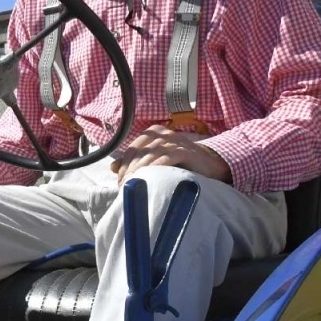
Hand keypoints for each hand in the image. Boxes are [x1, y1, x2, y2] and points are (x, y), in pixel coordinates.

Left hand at [110, 125, 230, 182]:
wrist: (208, 164)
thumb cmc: (178, 163)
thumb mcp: (155, 160)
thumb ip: (134, 162)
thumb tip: (112, 167)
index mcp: (152, 133)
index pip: (132, 149)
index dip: (123, 166)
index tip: (120, 183)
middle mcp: (162, 133)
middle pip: (139, 152)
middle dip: (130, 171)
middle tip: (126, 187)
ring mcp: (174, 141)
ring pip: (151, 155)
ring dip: (141, 171)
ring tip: (135, 185)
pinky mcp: (185, 150)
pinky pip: (167, 158)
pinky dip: (157, 167)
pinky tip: (150, 177)